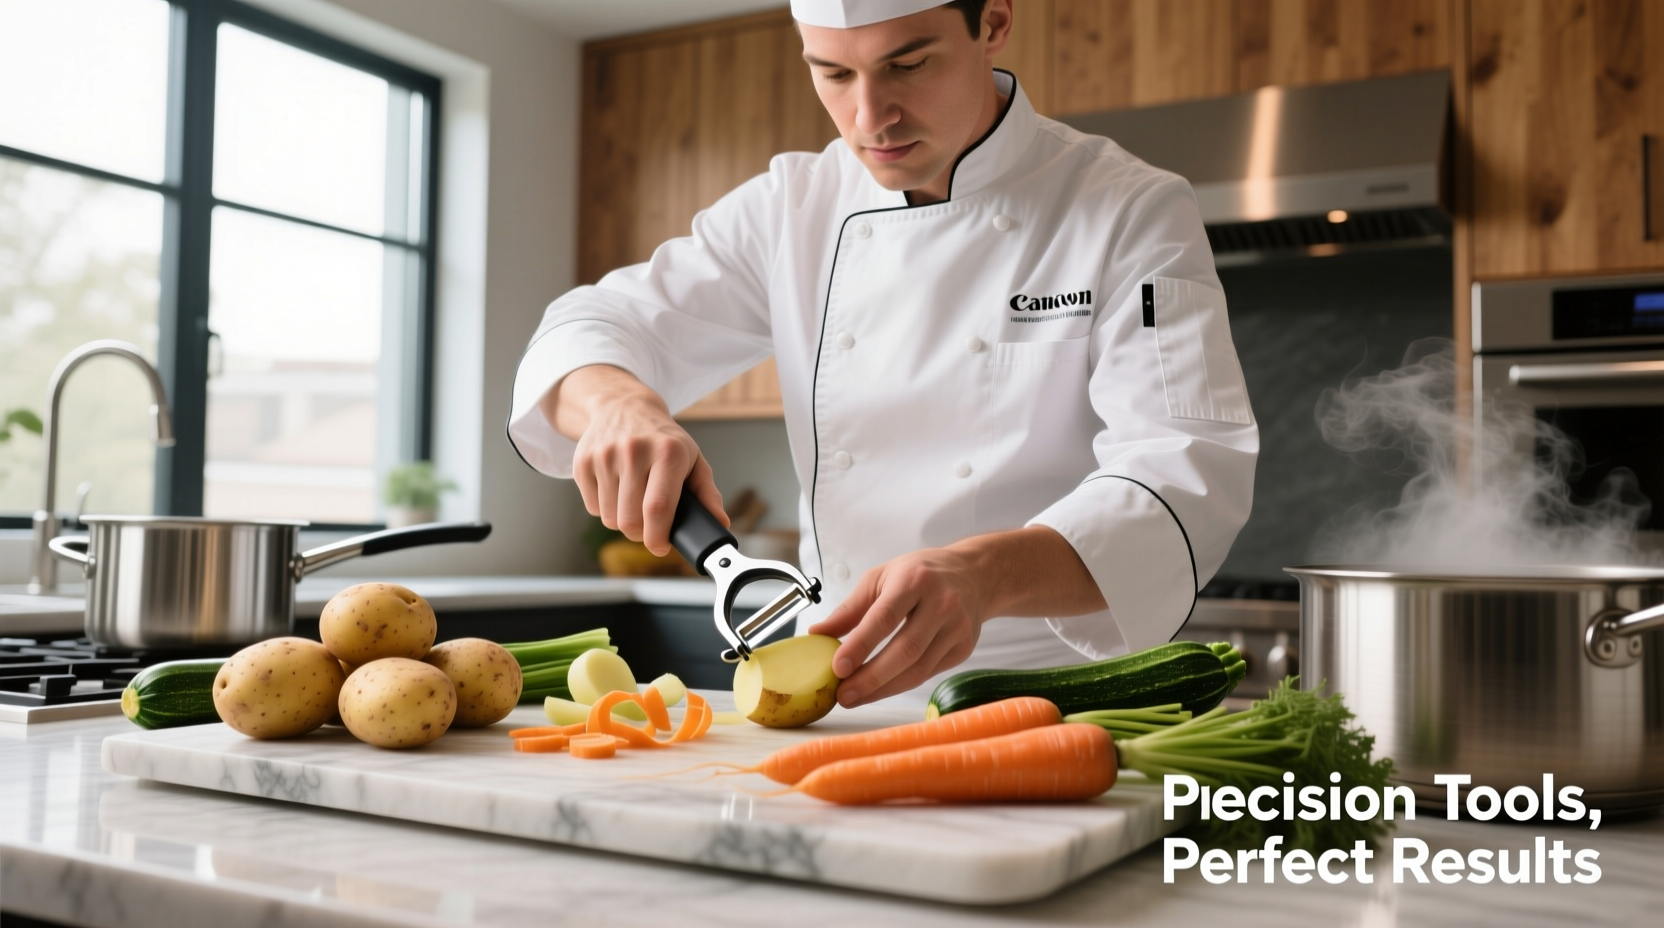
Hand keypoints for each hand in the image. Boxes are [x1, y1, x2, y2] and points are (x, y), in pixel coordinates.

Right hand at [546, 365, 727, 554]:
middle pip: (630, 520)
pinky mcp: (582, 462)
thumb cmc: (663, 440)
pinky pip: (592, 508)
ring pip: (610, 518)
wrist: (622, 406)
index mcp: (667, 452)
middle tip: (649, 525)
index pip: (658, 508)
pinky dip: (605, 508)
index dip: (658, 537)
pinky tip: (616, 489)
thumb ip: (707, 493)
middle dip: (641, 533)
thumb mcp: (692, 459)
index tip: (660, 547)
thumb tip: (720, 524)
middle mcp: (634, 451)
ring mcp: (604, 456)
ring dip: (622, 521)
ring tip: (633, 502)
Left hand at [807, 547, 988, 707]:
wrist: (972, 574)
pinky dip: (900, 684)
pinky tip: (880, 688)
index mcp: (915, 580)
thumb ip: (850, 608)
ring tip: (855, 696)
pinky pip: (928, 673)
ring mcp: (957, 628)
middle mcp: (941, 603)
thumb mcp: (881, 577)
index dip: (860, 645)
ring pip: (918, 669)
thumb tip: (817, 633)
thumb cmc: (919, 574)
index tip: (837, 667)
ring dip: (883, 688)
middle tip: (843, 694)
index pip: (884, 618)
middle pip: (904, 650)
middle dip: (870, 678)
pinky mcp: (964, 648)